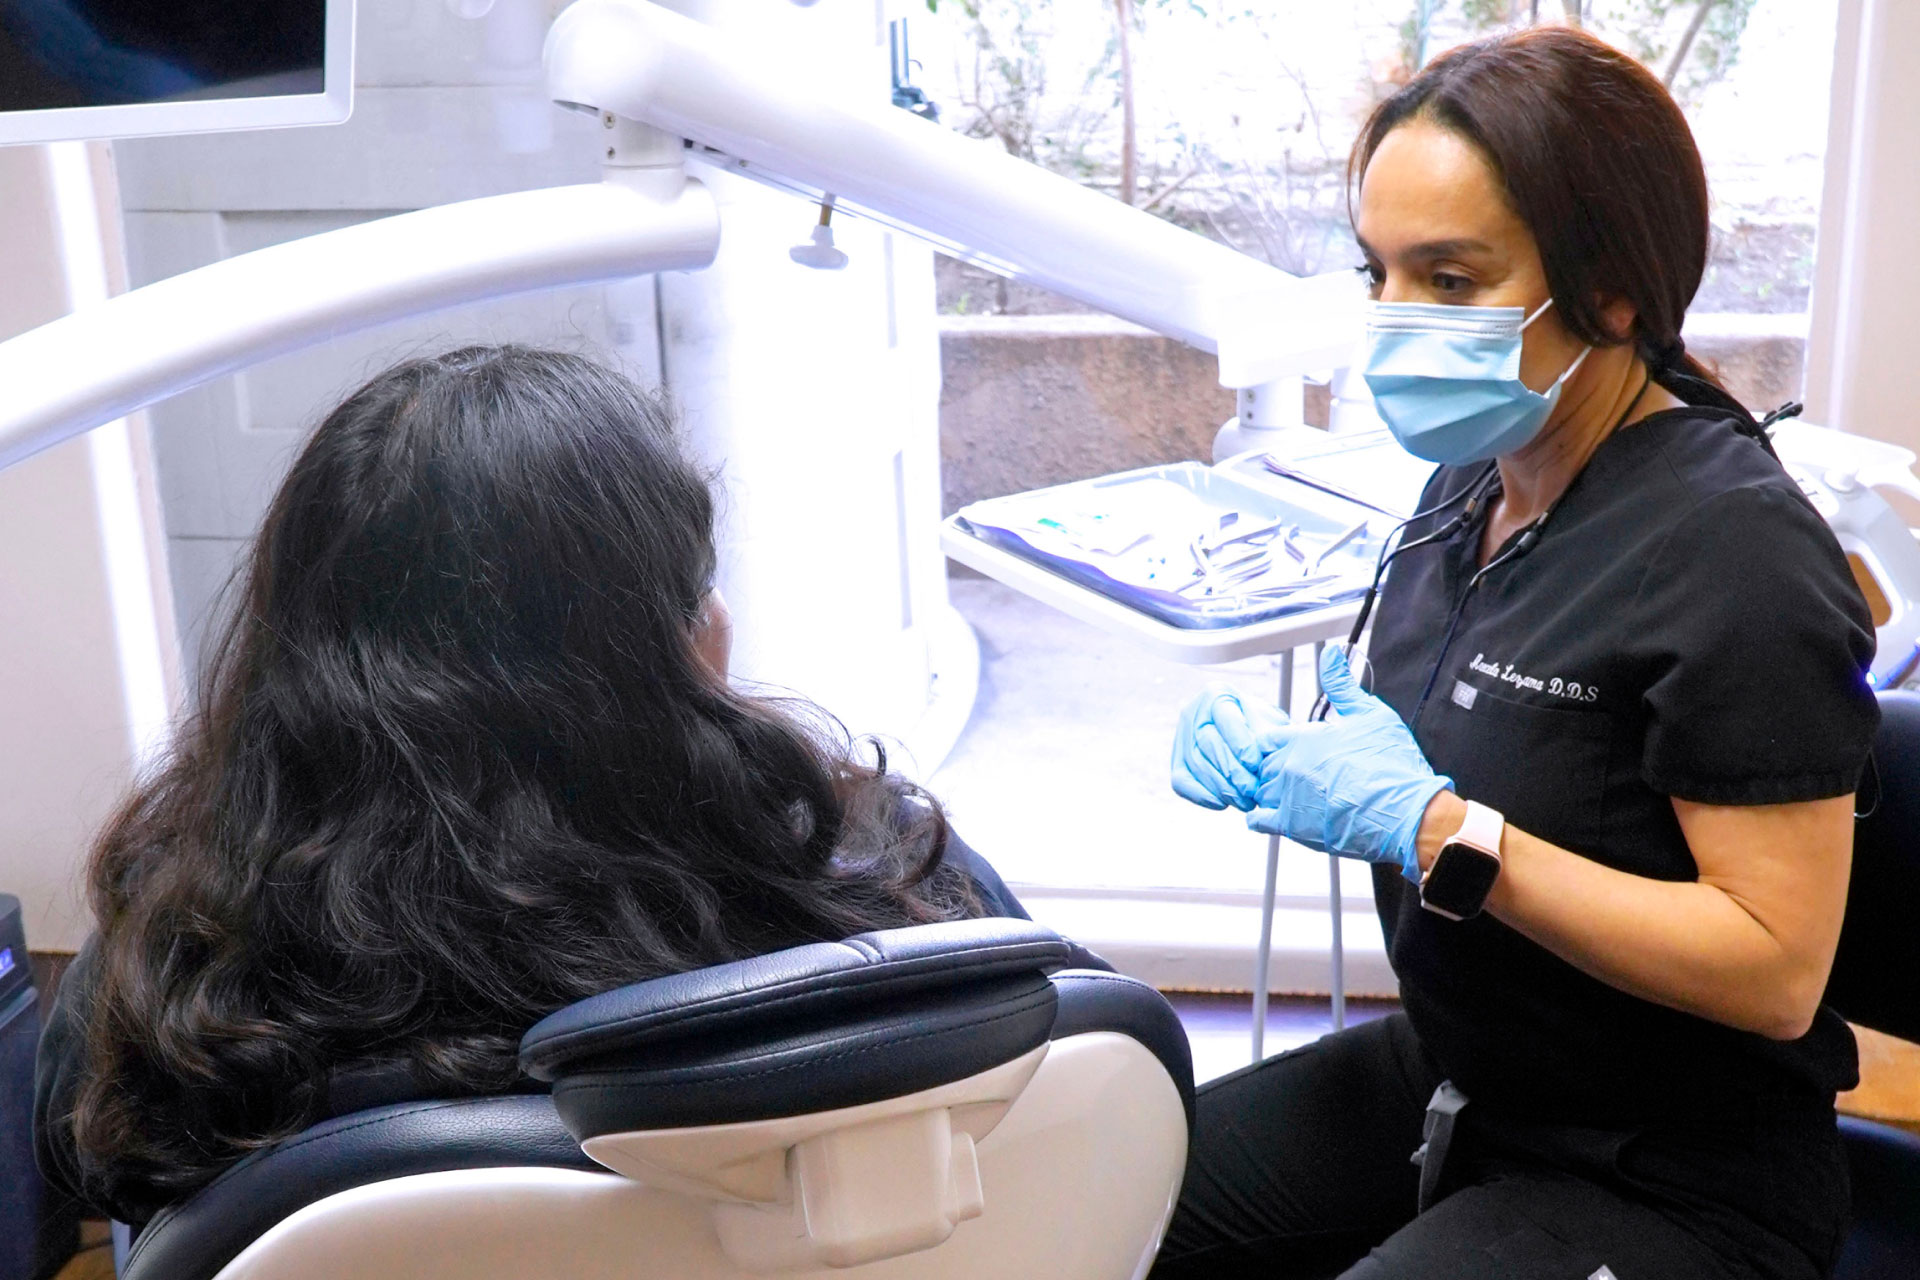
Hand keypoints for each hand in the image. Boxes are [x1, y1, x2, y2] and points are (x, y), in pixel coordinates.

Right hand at [1170, 686, 1289, 811]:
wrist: (1251, 741)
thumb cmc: (1263, 731)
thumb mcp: (1270, 724)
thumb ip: (1267, 734)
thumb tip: (1262, 750)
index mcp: (1216, 694)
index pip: (1225, 718)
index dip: (1238, 742)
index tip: (1254, 764)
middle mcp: (1193, 713)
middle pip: (1207, 743)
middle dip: (1231, 771)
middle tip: (1252, 790)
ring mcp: (1181, 738)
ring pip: (1196, 765)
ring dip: (1221, 788)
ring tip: (1245, 801)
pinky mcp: (1177, 763)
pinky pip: (1182, 782)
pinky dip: (1201, 795)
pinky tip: (1223, 804)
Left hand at [1247, 647, 1452, 879]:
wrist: (1407, 814)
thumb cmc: (1392, 767)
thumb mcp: (1369, 714)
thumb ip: (1342, 684)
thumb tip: (1331, 654)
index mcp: (1302, 739)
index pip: (1266, 736)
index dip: (1274, 742)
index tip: (1286, 747)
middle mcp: (1287, 766)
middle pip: (1258, 762)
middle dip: (1269, 765)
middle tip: (1290, 772)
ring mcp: (1286, 797)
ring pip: (1256, 789)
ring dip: (1266, 789)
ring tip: (1289, 792)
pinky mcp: (1291, 827)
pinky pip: (1257, 820)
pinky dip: (1260, 816)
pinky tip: (1277, 813)